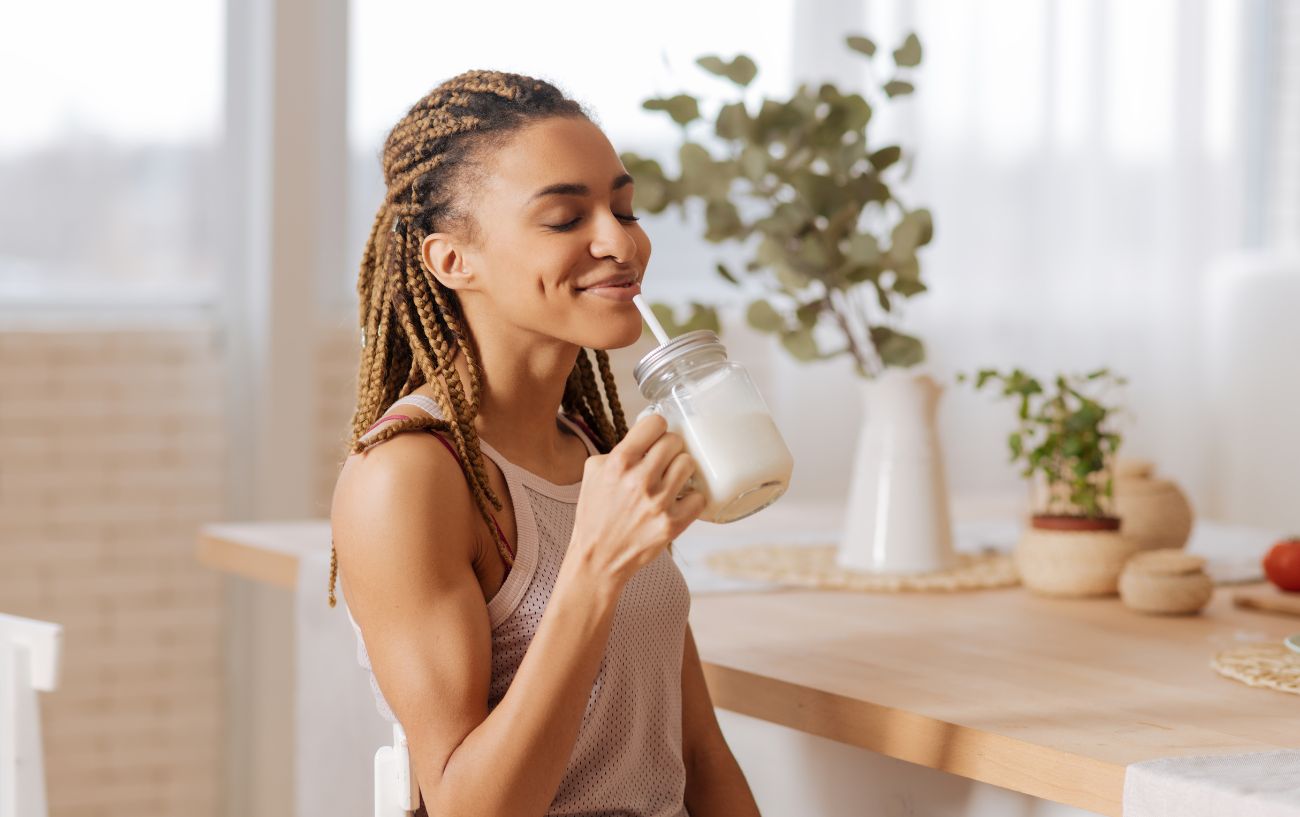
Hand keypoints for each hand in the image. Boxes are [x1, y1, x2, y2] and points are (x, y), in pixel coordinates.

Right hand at [567, 412, 705, 587]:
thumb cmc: (595, 514)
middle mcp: (639, 479)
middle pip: (675, 442)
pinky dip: (691, 499)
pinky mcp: (672, 524)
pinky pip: (699, 497)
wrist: (597, 558)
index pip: (656, 423)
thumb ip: (618, 450)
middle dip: (669, 449)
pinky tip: (679, 501)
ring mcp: (658, 502)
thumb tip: (644, 437)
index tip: (655, 437)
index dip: (656, 428)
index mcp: (619, 462)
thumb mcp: (593, 472)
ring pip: (689, 464)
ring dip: (681, 471)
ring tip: (671, 480)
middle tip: (663, 461)